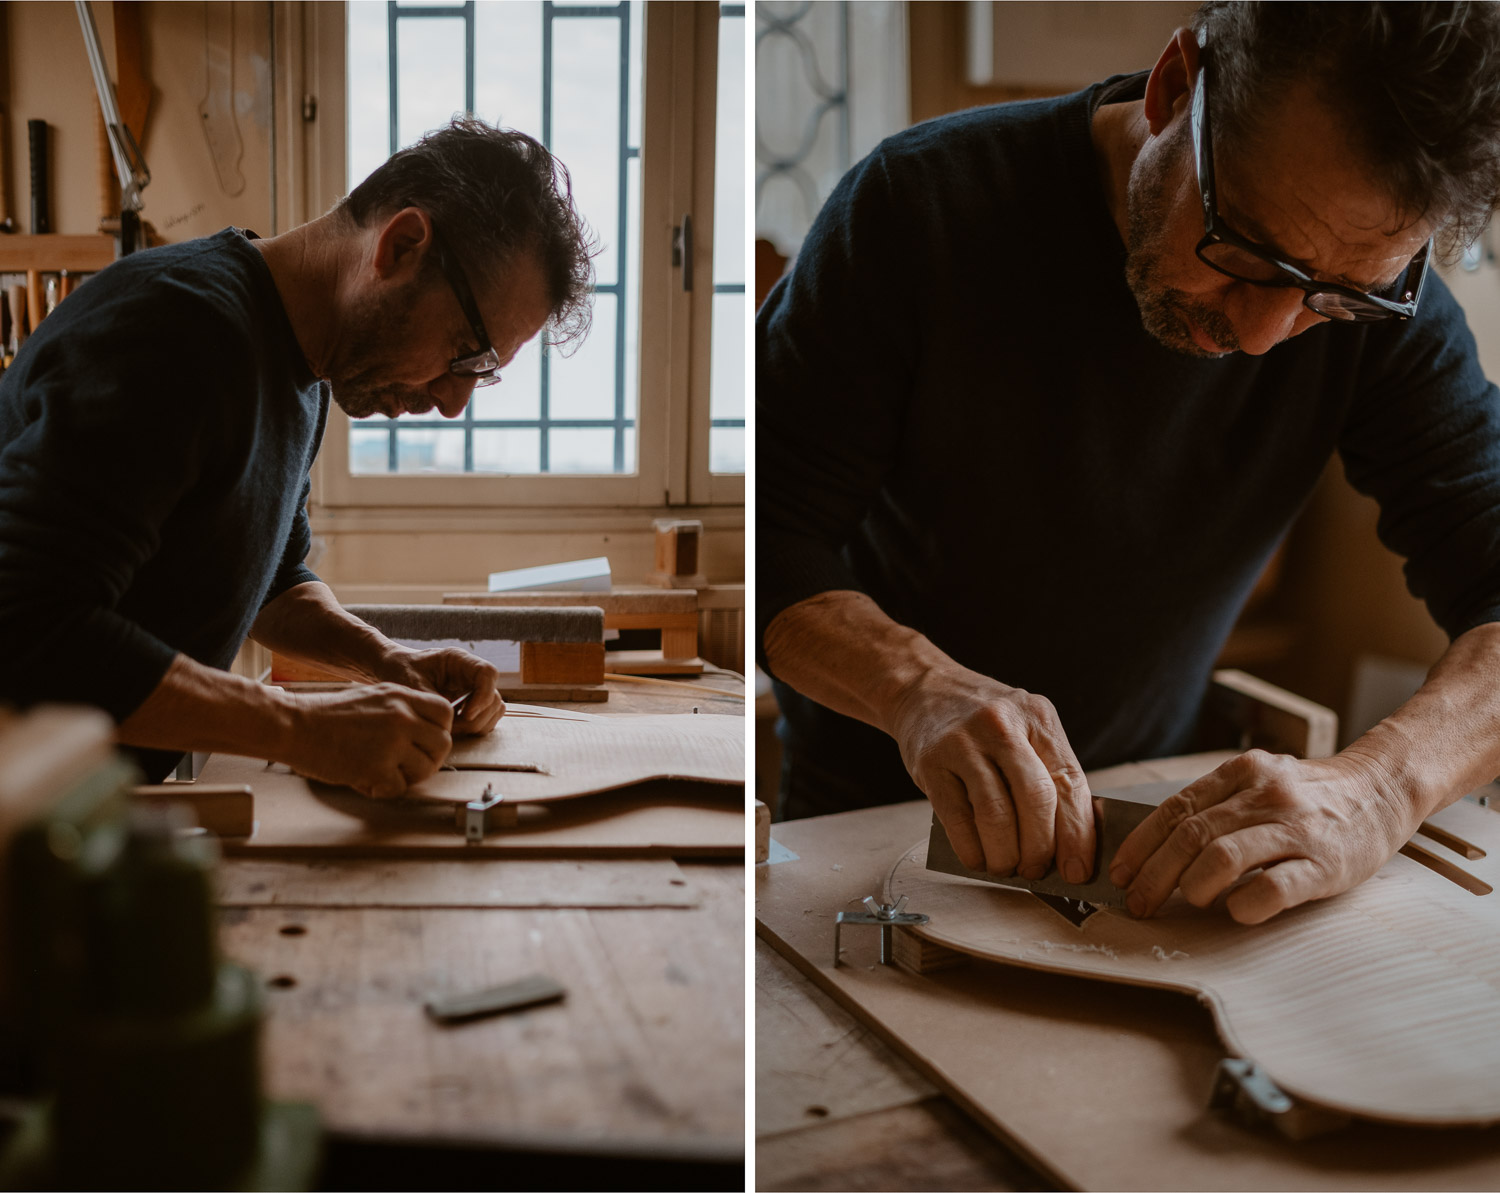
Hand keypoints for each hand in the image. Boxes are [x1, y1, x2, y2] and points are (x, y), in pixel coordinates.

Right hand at [283, 684, 454, 798]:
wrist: (294, 725)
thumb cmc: (328, 715)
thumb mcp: (374, 698)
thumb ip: (403, 710)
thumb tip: (427, 732)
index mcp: (402, 696)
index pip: (445, 713)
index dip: (439, 730)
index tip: (425, 741)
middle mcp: (402, 717)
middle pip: (442, 744)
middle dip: (429, 759)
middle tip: (408, 765)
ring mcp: (392, 742)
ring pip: (426, 768)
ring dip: (408, 777)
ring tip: (384, 773)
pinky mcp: (377, 767)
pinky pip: (399, 788)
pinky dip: (384, 790)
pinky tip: (367, 781)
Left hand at [379, 645, 505, 736]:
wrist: (394, 669)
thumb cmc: (401, 671)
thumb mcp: (413, 686)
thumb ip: (434, 703)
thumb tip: (452, 723)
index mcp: (458, 660)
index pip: (487, 673)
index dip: (483, 696)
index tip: (466, 714)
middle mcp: (471, 672)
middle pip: (494, 696)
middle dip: (476, 717)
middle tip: (452, 727)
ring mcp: (474, 687)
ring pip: (494, 709)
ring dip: (477, 723)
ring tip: (451, 727)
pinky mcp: (472, 701)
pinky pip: (487, 716)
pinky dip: (475, 726)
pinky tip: (454, 726)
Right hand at [888, 665, 1094, 879]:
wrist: (924, 689)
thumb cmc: (982, 722)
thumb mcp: (1024, 729)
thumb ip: (1047, 773)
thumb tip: (1069, 844)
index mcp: (1037, 717)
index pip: (1069, 782)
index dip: (1077, 834)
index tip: (1077, 870)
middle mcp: (1002, 724)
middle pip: (1035, 798)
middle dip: (1040, 848)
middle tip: (1035, 870)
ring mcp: (963, 742)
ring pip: (995, 813)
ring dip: (1005, 854)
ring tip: (1005, 866)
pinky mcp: (931, 762)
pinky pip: (956, 818)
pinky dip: (972, 849)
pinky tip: (978, 858)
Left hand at [1110, 749, 1411, 923]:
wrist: (1382, 791)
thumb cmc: (1308, 797)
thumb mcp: (1260, 783)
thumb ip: (1216, 805)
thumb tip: (1155, 847)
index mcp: (1243, 773)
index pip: (1176, 809)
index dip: (1141, 844)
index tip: (1121, 872)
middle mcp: (1266, 795)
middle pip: (1191, 836)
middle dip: (1154, 874)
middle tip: (1138, 902)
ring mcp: (1297, 829)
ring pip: (1224, 857)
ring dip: (1192, 886)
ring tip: (1187, 902)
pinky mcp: (1326, 864)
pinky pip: (1274, 887)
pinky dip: (1244, 903)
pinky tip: (1235, 911)